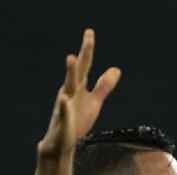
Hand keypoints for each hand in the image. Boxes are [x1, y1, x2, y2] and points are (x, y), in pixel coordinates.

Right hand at [37, 29, 120, 158]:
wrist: (60, 142)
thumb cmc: (76, 120)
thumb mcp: (94, 102)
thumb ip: (104, 86)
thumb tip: (116, 69)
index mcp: (77, 87)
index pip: (84, 65)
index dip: (88, 49)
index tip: (90, 31)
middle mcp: (70, 92)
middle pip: (77, 70)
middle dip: (83, 53)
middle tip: (88, 36)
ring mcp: (65, 105)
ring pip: (68, 87)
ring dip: (70, 72)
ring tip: (71, 57)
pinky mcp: (63, 121)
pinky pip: (63, 112)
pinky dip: (63, 105)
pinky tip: (63, 98)